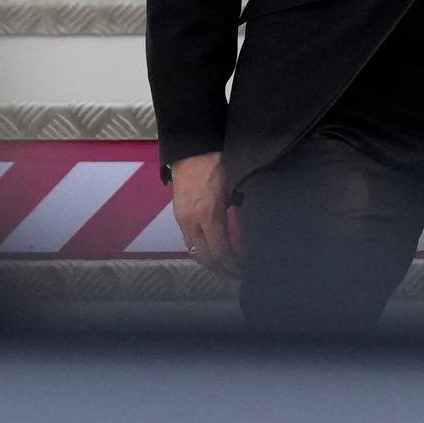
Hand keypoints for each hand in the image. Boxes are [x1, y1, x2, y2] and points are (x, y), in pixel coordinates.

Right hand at [170, 151, 242, 279]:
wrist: (192, 148)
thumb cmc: (218, 164)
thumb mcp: (233, 189)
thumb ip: (235, 214)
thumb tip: (245, 235)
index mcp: (208, 214)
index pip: (220, 252)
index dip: (233, 265)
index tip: (244, 270)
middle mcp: (192, 221)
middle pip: (206, 258)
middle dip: (222, 270)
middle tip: (237, 274)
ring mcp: (182, 219)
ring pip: (195, 252)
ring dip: (211, 263)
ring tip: (226, 267)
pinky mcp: (178, 215)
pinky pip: (189, 241)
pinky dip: (201, 251)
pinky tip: (212, 251)